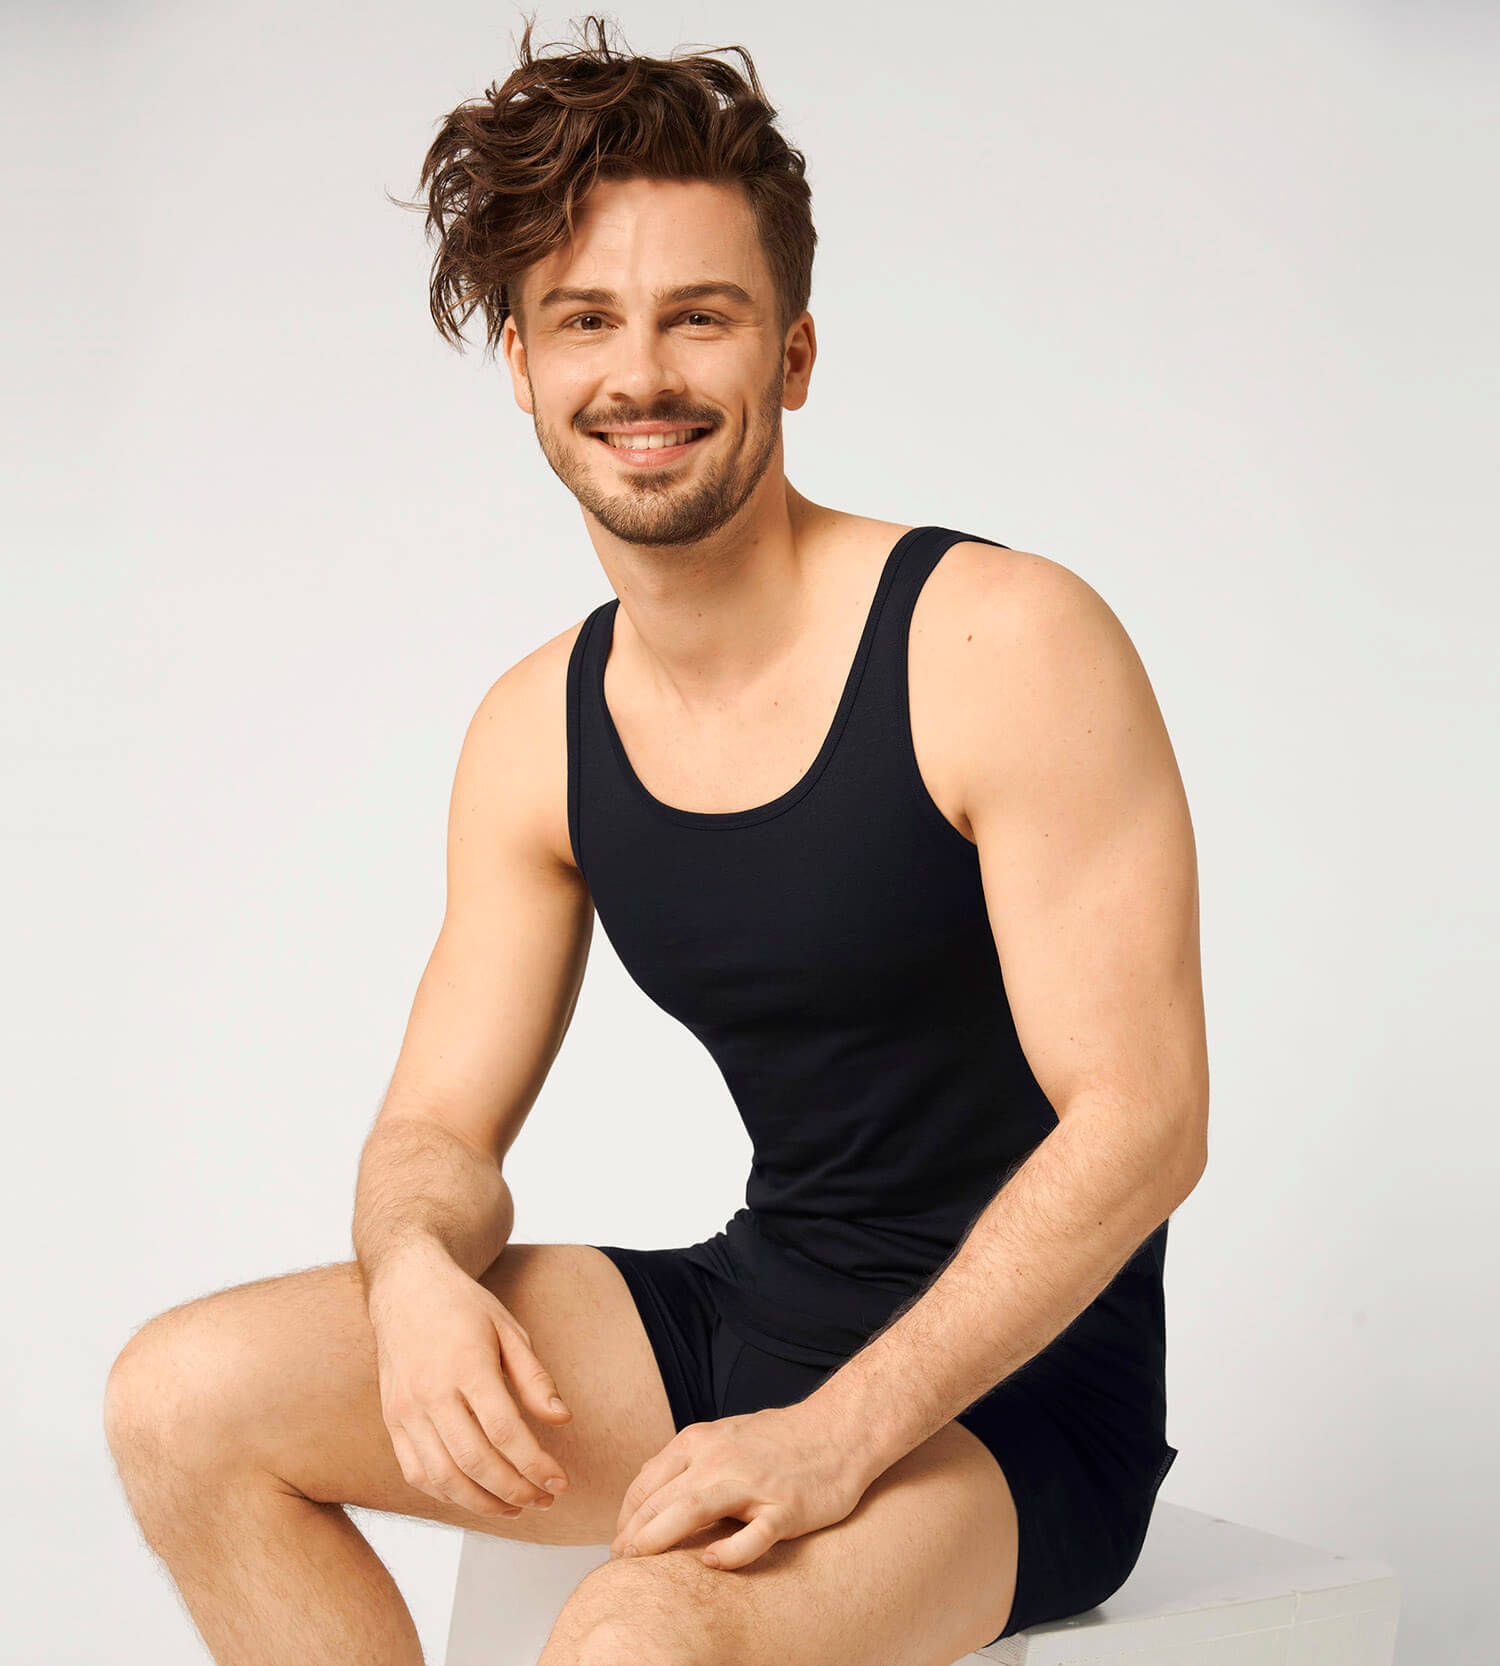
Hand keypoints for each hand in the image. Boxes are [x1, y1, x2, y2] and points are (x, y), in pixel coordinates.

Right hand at [365, 1243, 572, 1518]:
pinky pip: (416, 1473)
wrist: (406, 1288)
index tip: (560, 1482)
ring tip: (516, 1507)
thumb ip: (534, 1378)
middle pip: (475, 1461)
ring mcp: (406, 1410)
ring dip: (483, 1503)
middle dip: (515, 1490)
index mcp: (466, 1365)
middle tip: (544, 1500)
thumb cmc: (463, 1307)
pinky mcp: (392, 1421)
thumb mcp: (509, 1329)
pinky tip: (475, 1495)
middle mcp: (431, 1393)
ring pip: (443, 1477)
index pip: (505, 1431)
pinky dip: (446, 1494)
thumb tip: (562, 1418)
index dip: (535, 1464)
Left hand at [609, 1402, 871, 1570]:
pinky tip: (711, 1563)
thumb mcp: (724, 1436)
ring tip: (641, 1563)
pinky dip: (728, 1553)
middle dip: (633, 1535)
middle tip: (621, 1563)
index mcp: (701, 1440)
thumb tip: (654, 1498)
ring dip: (659, 1538)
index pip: (647, 1482)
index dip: (626, 1516)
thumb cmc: (780, 1439)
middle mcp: (719, 1459)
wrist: (839, 1429)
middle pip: (661, 1499)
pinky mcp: (784, 1508)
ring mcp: (752, 1483)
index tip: (621, 1542)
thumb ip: (691, 1461)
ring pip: (691, 1511)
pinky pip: (751, 1537)